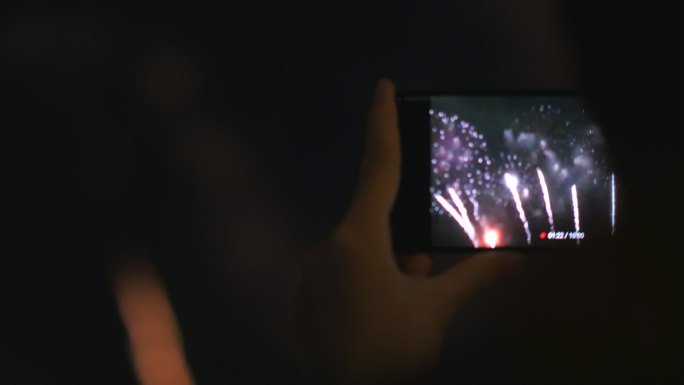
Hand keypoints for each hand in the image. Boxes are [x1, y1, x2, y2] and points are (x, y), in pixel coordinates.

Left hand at [295, 79, 522, 384]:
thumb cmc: (390, 353)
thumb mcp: (436, 311)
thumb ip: (474, 278)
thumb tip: (517, 260)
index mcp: (357, 239)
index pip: (378, 168)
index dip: (383, 123)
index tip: (383, 86)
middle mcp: (325, 248)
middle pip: (372, 225)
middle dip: (400, 243)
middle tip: (418, 275)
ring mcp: (308, 275)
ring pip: (356, 254)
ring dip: (383, 268)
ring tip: (401, 302)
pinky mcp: (301, 298)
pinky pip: (337, 277)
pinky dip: (360, 286)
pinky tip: (374, 317)